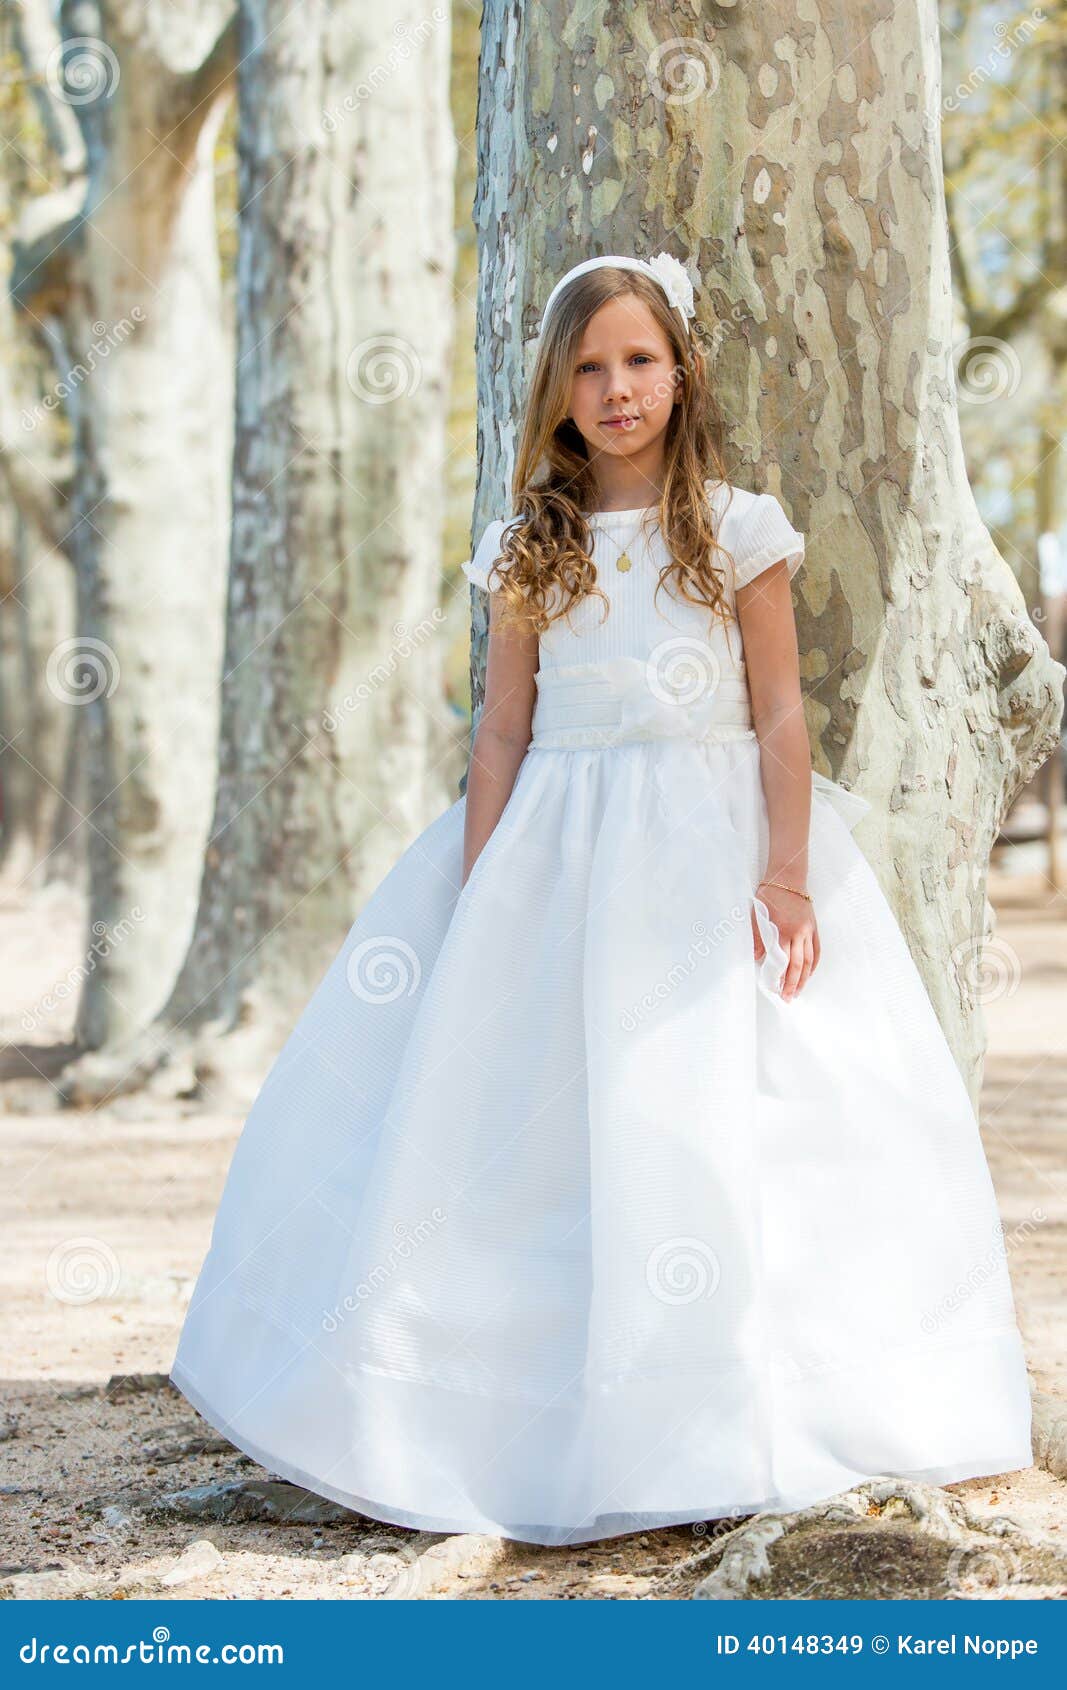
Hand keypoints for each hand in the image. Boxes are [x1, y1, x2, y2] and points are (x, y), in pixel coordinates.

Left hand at [751, 881, 819, 999]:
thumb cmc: (769, 894)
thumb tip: (758, 958)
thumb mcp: (757, 913)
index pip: (782, 960)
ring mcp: (808, 930)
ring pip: (809, 960)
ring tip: (799, 992)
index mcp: (783, 929)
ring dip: (804, 978)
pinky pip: (817, 950)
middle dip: (792, 984)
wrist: (788, 878)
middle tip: (788, 998)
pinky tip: (809, 975)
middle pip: (797, 964)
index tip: (775, 989)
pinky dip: (813, 965)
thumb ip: (757, 936)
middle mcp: (798, 932)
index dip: (779, 977)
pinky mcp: (814, 927)